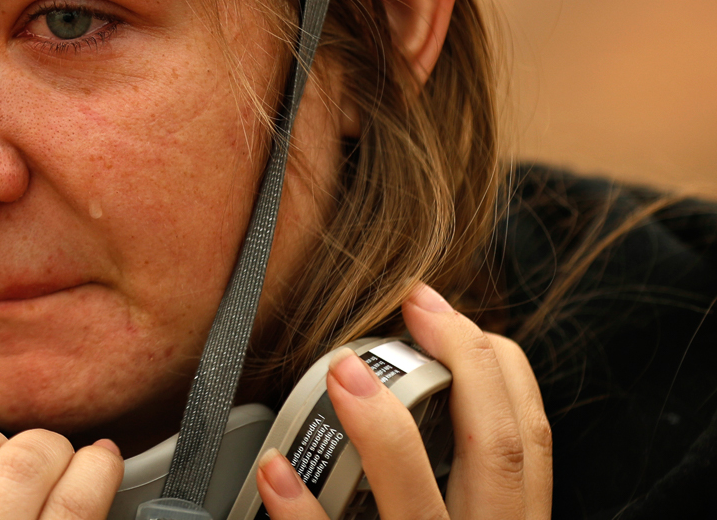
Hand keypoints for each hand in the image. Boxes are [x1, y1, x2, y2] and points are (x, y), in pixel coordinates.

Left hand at [256, 284, 551, 519]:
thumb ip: (461, 484)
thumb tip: (409, 392)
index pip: (527, 438)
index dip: (496, 367)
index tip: (442, 313)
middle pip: (496, 453)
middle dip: (462, 368)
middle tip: (411, 303)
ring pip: (420, 506)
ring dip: (383, 432)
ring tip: (342, 371)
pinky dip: (304, 512)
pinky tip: (276, 468)